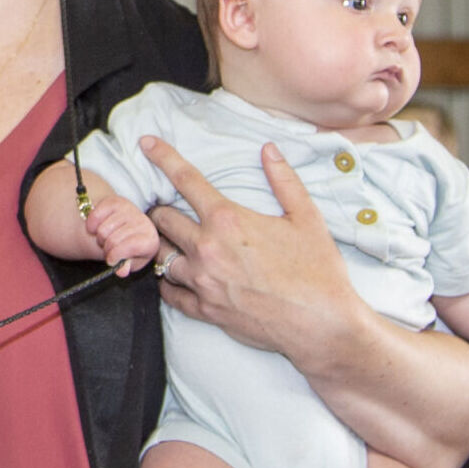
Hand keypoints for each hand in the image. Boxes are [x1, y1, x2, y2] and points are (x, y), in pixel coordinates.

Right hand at [85, 194, 160, 275]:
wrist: (121, 230)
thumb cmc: (127, 250)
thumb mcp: (129, 262)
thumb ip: (126, 267)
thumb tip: (121, 271)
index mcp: (150, 240)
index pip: (131, 246)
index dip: (116, 256)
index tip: (110, 261)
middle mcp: (143, 222)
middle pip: (113, 240)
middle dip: (106, 248)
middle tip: (109, 248)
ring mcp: (129, 210)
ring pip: (103, 230)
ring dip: (99, 237)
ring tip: (106, 238)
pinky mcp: (115, 201)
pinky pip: (95, 216)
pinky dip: (91, 225)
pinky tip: (97, 227)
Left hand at [144, 138, 354, 357]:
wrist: (322, 324)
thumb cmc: (318, 270)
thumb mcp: (307, 217)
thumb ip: (284, 180)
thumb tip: (269, 149)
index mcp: (228, 220)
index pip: (186, 179)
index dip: (163, 157)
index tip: (146, 143)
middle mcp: (207, 249)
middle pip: (162, 219)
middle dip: (161, 209)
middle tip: (167, 208)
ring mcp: (202, 282)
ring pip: (160, 256)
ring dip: (163, 246)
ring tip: (172, 242)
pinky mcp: (204, 310)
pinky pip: (169, 294)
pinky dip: (169, 283)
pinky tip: (176, 277)